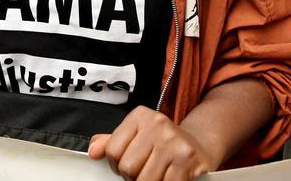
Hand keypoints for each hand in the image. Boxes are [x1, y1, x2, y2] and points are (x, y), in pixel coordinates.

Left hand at [88, 106, 213, 180]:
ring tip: (157, 174)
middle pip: (127, 167)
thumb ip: (112, 142)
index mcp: (141, 116)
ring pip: (144, 180)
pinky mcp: (187, 159)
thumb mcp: (136, 135)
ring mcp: (174, 141)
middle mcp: (158, 124)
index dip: (116, 164)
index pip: (112, 150)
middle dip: (133, 176)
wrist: (198, 145)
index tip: (127, 164)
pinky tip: (168, 177)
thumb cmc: (163, 143)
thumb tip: (93, 151)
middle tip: (145, 170)